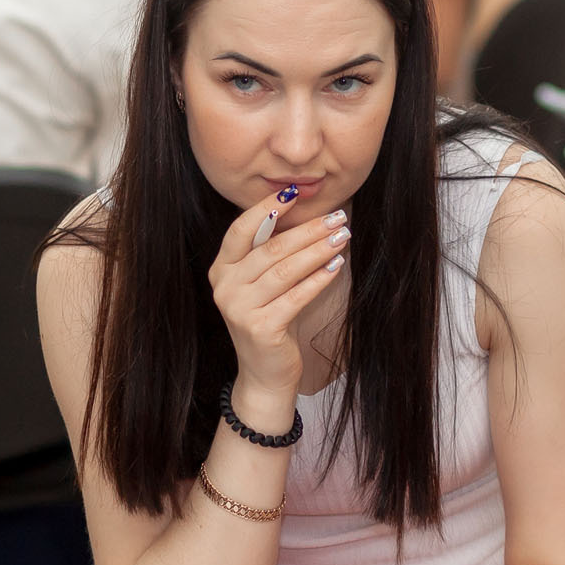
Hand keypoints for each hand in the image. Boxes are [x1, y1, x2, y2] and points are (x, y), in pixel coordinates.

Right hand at [209, 187, 348, 400]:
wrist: (264, 372)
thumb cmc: (270, 320)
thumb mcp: (265, 283)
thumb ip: (272, 252)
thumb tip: (305, 215)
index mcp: (221, 269)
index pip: (241, 229)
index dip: (267, 208)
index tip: (294, 192)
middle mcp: (224, 286)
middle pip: (271, 248)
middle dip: (308, 230)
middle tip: (337, 218)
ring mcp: (239, 308)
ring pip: (285, 270)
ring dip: (318, 251)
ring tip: (342, 237)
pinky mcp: (260, 327)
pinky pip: (295, 296)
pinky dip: (318, 280)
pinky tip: (336, 267)